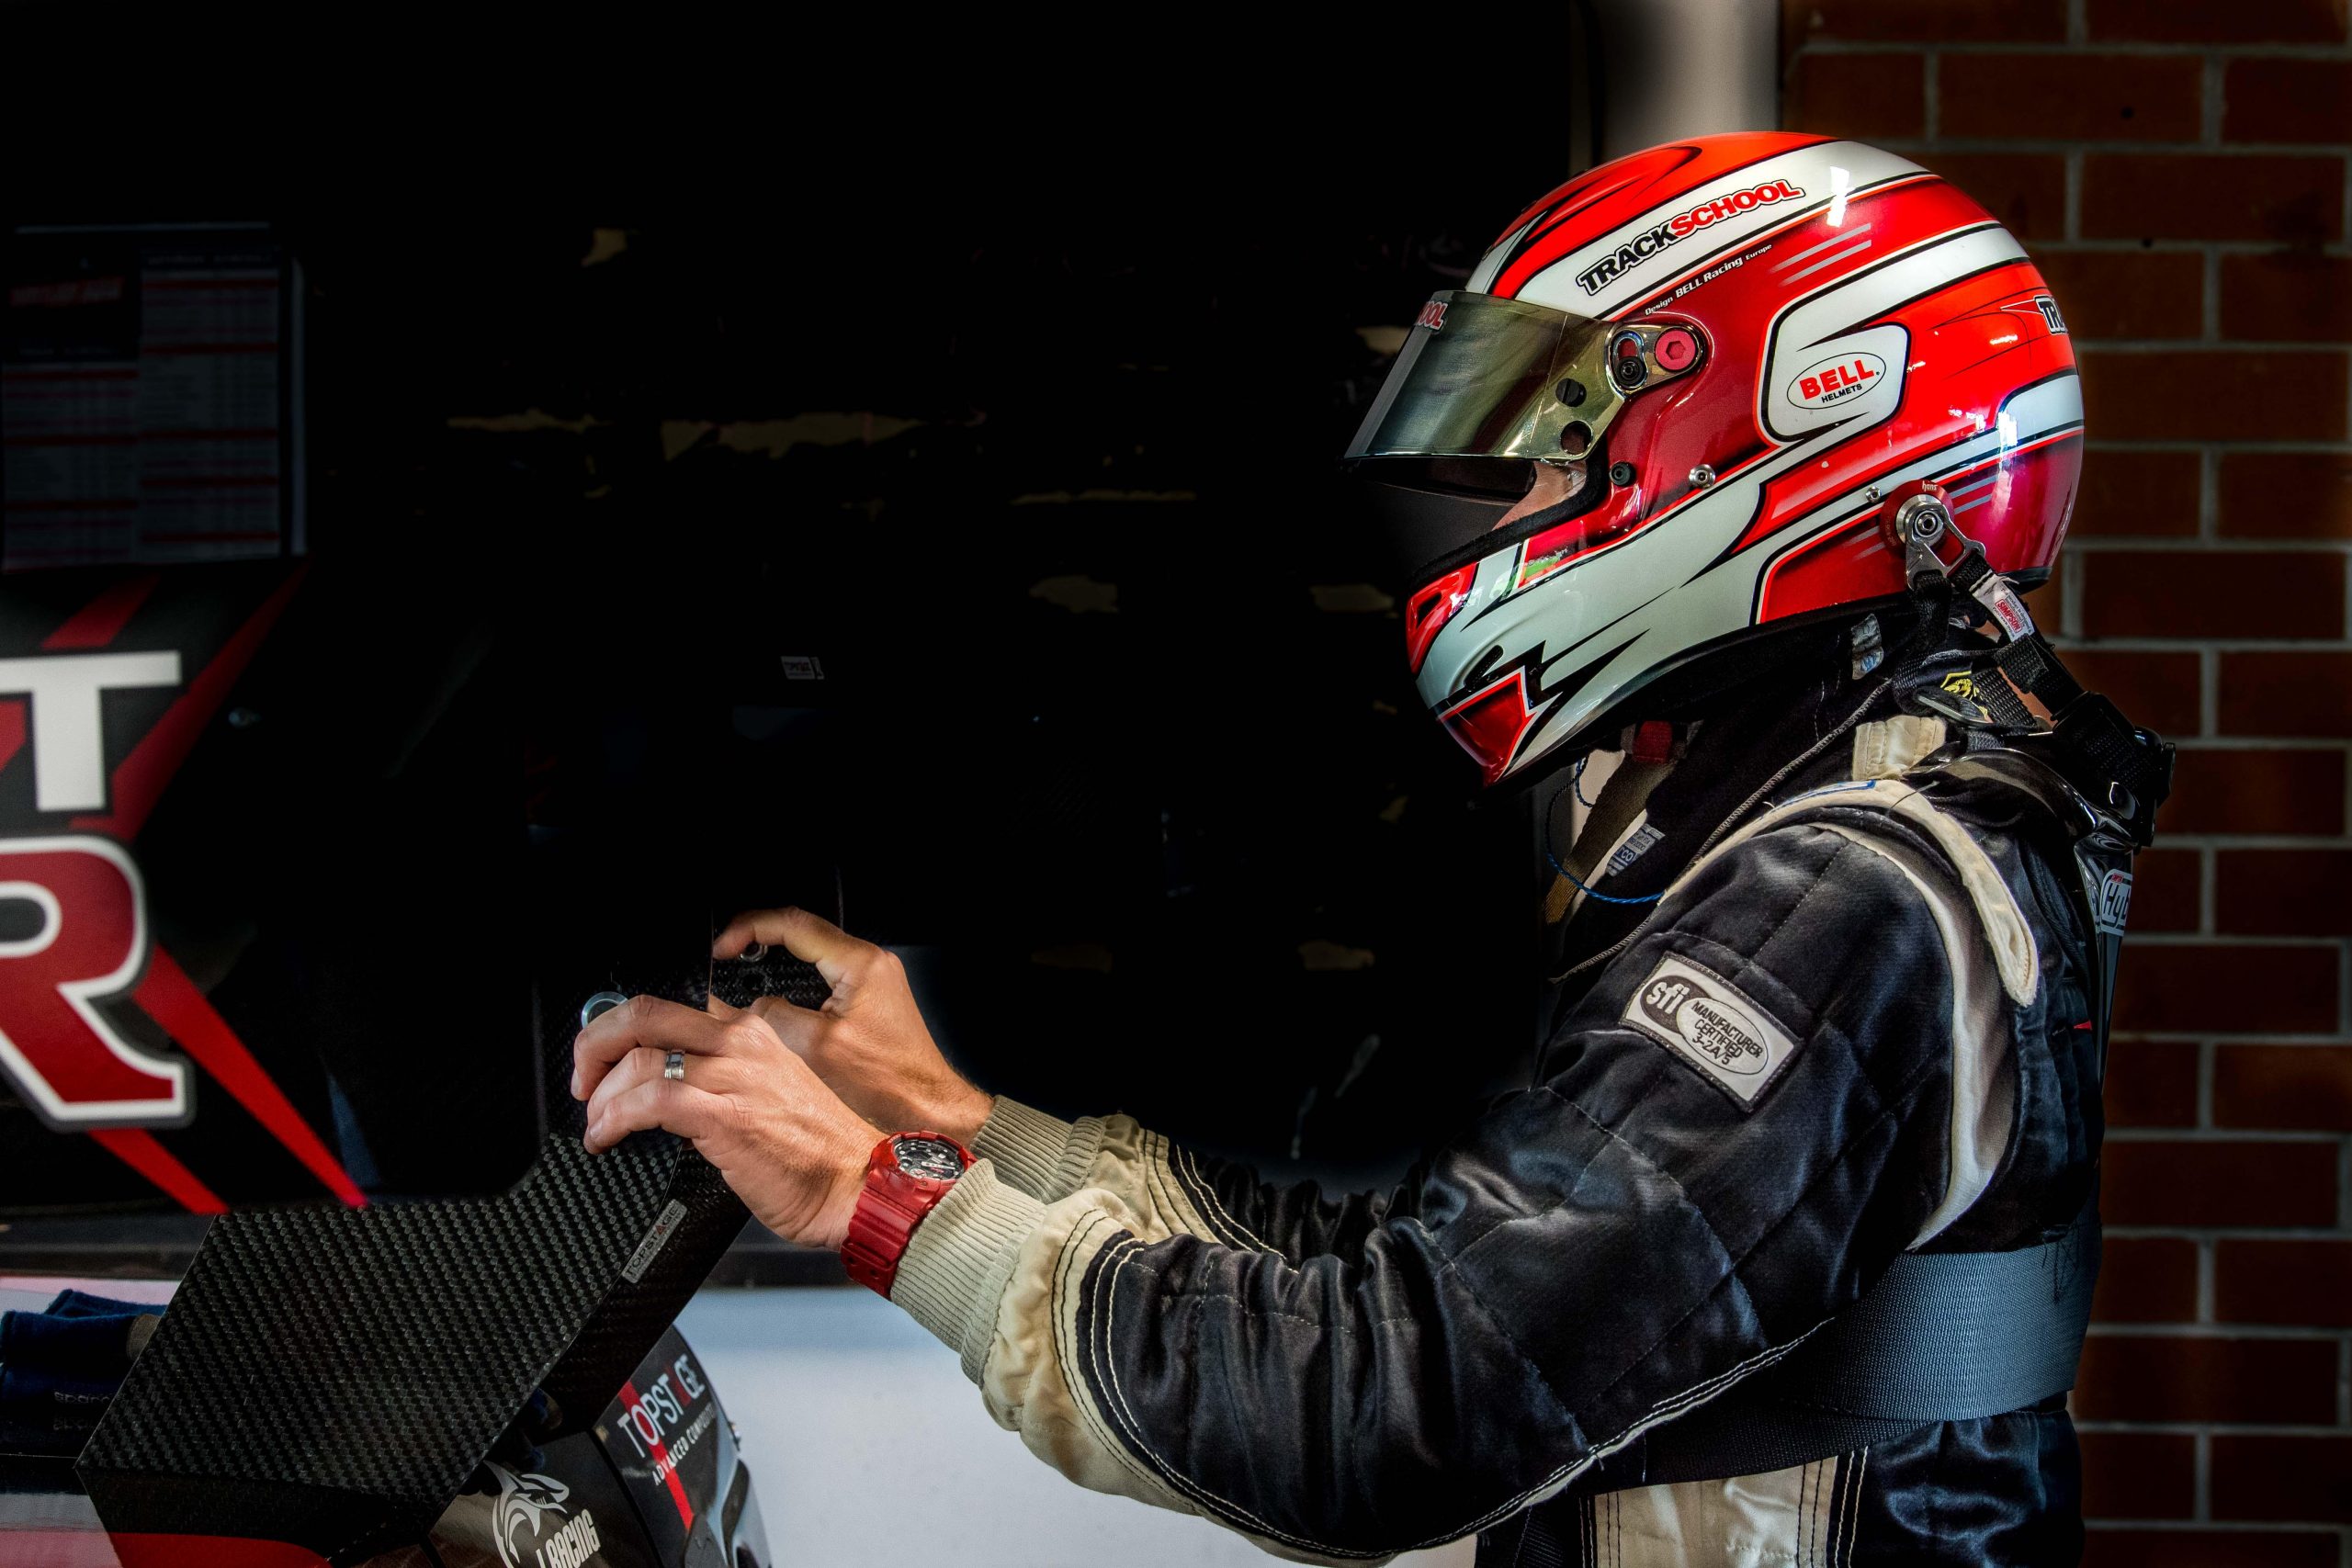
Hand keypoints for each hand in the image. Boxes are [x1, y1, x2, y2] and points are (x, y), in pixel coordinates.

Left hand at [571, 996, 879, 1248]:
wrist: (859, 1186)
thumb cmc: (819, 1153)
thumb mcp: (771, 1094)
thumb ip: (721, 1082)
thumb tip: (662, 1092)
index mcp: (753, 1032)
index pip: (672, 1008)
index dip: (624, 1028)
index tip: (604, 1057)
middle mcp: (743, 1043)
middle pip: (645, 1014)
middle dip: (595, 1043)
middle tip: (582, 1078)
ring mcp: (734, 1077)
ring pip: (639, 1059)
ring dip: (601, 1096)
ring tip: (598, 1123)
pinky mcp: (724, 1116)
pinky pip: (648, 1101)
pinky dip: (614, 1119)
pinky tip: (607, 1137)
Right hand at [713, 907, 993, 1144]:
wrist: (924, 1103)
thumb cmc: (888, 1081)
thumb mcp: (818, 1048)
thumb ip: (777, 1017)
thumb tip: (749, 1007)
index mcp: (859, 964)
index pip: (793, 925)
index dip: (749, 930)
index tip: (723, 947)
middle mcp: (870, 962)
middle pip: (802, 930)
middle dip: (760, 938)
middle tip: (727, 953)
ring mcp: (872, 976)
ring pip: (813, 950)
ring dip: (778, 956)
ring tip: (743, 969)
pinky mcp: (870, 994)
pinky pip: (825, 971)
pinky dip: (796, 977)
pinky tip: (777, 995)